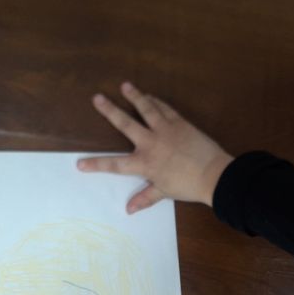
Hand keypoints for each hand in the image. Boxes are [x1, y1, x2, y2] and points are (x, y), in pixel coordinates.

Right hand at [77, 81, 233, 212]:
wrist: (214, 175)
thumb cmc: (188, 186)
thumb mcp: (164, 192)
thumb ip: (145, 197)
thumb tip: (129, 209)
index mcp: (145, 164)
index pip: (115, 165)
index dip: (96, 164)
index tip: (79, 163)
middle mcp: (151, 143)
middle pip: (126, 124)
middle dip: (110, 111)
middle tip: (97, 98)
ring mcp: (165, 130)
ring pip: (146, 109)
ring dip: (135, 96)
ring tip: (125, 85)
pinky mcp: (179, 122)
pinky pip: (164, 108)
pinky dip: (156, 101)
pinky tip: (149, 95)